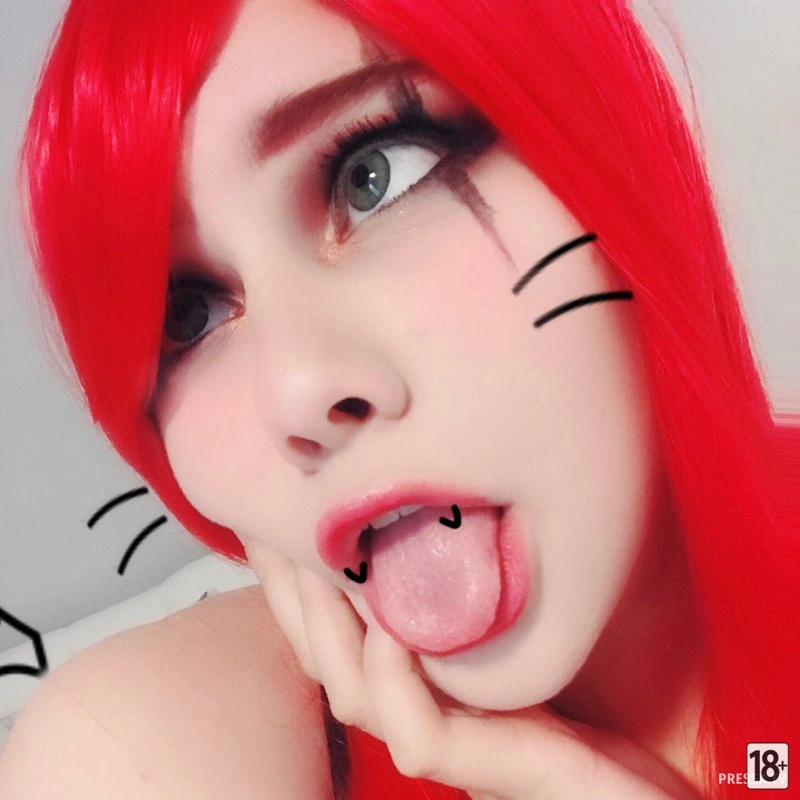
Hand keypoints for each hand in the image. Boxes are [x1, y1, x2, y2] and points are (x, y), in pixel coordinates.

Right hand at [251, 545, 701, 799]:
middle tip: (272, 528)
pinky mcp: (498, 767)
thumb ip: (471, 578)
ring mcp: (456, 742)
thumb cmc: (591, 692)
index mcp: (421, 675)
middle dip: (292, 595)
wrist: (646, 777)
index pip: (336, 629)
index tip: (271, 520)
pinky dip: (397, 684)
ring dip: (331, 631)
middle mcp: (422, 709)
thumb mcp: (521, 613)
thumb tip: (434, 509)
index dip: (294, 581)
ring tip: (320, 569)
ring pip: (359, 694)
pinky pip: (423, 736)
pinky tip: (390, 634)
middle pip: (329, 658)